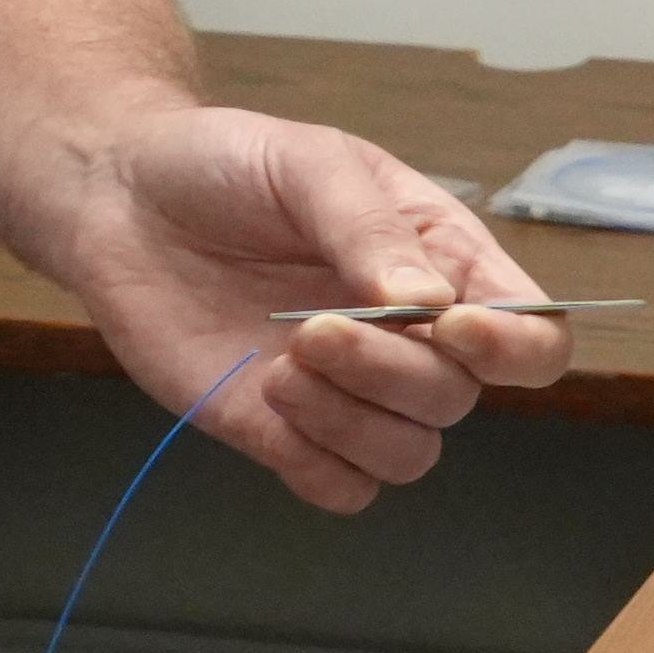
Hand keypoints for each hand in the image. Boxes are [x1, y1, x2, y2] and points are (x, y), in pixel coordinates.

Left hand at [35, 109, 573, 513]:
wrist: (120, 198)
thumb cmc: (224, 165)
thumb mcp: (307, 163)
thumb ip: (369, 229)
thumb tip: (431, 301)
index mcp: (441, 262)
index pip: (533, 335)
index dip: (512, 347)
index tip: (449, 326)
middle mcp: (408, 338)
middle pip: (458, 400)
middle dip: (392, 373)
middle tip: (315, 329)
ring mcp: (347, 392)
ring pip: (408, 455)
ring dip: (351, 420)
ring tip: (282, 363)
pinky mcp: (284, 433)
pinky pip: (340, 488)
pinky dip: (314, 460)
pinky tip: (267, 396)